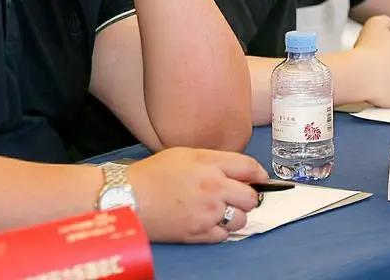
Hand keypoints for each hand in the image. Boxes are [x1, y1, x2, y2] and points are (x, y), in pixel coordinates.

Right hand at [127, 147, 266, 242]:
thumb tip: (238, 171)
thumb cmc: (153, 173)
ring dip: (234, 215)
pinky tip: (207, 221)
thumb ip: (215, 161)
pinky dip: (219, 230)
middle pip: (251, 197)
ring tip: (219, 210)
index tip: (260, 178)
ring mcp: (207, 213)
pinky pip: (223, 235)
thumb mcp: (186, 154)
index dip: (259, 174)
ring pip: (241, 219)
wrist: (130, 197)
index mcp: (210, 165)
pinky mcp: (198, 233)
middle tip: (236, 196)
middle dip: (247, 196)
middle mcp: (213, 188)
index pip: (249, 168)